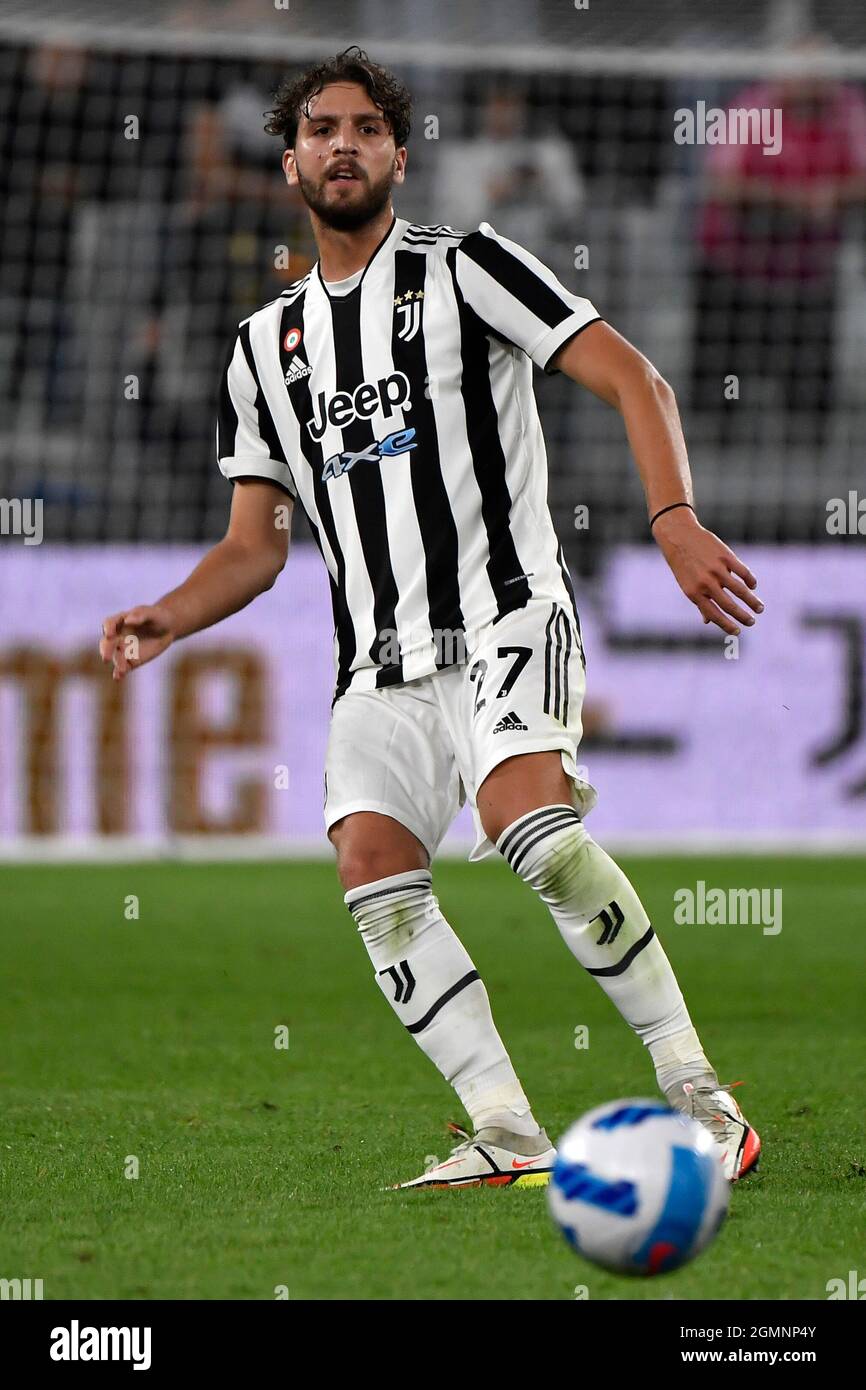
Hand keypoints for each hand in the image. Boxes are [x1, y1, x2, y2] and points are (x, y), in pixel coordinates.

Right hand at [99, 604, 174, 680]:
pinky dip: (119, 673)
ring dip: (117, 663)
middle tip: (106, 657)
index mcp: (119, 621)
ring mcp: (123, 649)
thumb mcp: (152, 613)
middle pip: (107, 643)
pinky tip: (118, 678)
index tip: (109, 634)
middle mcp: (118, 636)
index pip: (108, 624)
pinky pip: (123, 667)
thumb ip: (140, 615)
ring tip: (122, 670)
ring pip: (116, 657)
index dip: (107, 629)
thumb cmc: (158, 617)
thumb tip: (128, 620)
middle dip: (106, 650)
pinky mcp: (131, 661)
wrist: (167, 628)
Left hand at [652, 510, 762, 634]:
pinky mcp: (725, 556)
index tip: (738, 632)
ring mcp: (716, 569)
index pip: (714, 614)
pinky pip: (742, 572)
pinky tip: (753, 586)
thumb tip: (708, 621)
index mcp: (695, 593)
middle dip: (743, 616)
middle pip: (729, 605)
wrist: (679, 536)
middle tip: (752, 622)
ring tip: (760, 609)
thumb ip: (699, 602)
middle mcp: (706, 583)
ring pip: (740, 590)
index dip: (727, 625)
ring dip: (752, 601)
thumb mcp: (687, 585)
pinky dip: (750, 580)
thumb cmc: (683, 564)